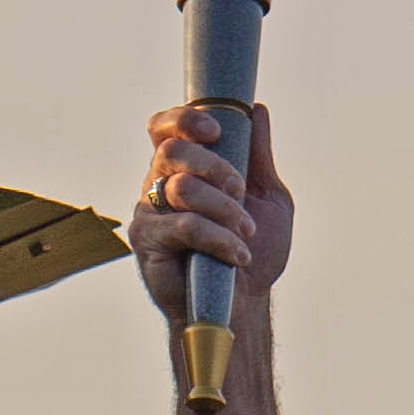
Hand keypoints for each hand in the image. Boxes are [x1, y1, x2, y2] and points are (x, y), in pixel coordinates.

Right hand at [128, 102, 290, 328]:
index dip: (183, 120)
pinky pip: (184, 225)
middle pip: (172, 150)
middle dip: (214, 166)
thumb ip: (258, 156)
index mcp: (184, 168)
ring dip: (225, 209)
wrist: (244, 303)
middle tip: (240, 191)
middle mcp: (159, 184)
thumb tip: (259, 111)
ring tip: (246, 232)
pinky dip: (219, 237)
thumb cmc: (254, 251)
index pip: (165, 129)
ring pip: (182, 188)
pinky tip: (237, 254)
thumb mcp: (267, 197)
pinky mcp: (147, 241)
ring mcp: (150, 212)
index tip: (216, 131)